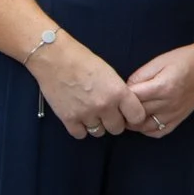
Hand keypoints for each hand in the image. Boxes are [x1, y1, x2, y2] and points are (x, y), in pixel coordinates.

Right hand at [28, 36, 149, 140]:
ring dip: (97, 125)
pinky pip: (80, 134)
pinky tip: (79, 118)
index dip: (133, 116)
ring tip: (91, 114)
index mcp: (119, 92)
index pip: (137, 117)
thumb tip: (123, 107)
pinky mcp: (68, 119)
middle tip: (108, 114)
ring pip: (99, 133)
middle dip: (114, 122)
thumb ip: (119, 92)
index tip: (128, 114)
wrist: (56, 59)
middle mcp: (104, 106)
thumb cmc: (84, 61)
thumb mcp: (110, 74)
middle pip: (117, 129)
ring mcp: (86, 114)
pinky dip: (80, 129)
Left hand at [124, 37, 193, 138]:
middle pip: (135, 113)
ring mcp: (175, 114)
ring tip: (127, 112)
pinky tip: (142, 120)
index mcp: (163, 87)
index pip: (131, 98)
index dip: (120, 95)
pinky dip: (146, 130)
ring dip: (132, 122)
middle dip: (123, 108)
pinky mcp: (180, 118)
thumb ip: (140, 76)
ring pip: (143, 126)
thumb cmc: (184, 58)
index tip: (115, 91)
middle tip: (116, 102)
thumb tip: (125, 90)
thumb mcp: (159, 60)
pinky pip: (158, 132)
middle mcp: (169, 104)